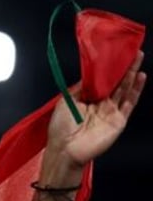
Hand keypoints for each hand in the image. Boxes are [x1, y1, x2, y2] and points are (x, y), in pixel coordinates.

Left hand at [47, 51, 145, 166]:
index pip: (100, 81)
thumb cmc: (60, 128)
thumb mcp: (65, 102)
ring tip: (138, 57)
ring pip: (124, 89)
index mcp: (86, 100)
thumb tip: (90, 75)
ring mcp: (110, 112)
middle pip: (115, 82)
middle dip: (123, 67)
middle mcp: (99, 104)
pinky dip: (136, 90)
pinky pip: (129, 103)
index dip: (107, 68)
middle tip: (132, 51)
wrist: (66, 150)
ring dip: (131, 74)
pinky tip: (140, 77)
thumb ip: (79, 88)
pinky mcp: (118, 120)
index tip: (113, 53)